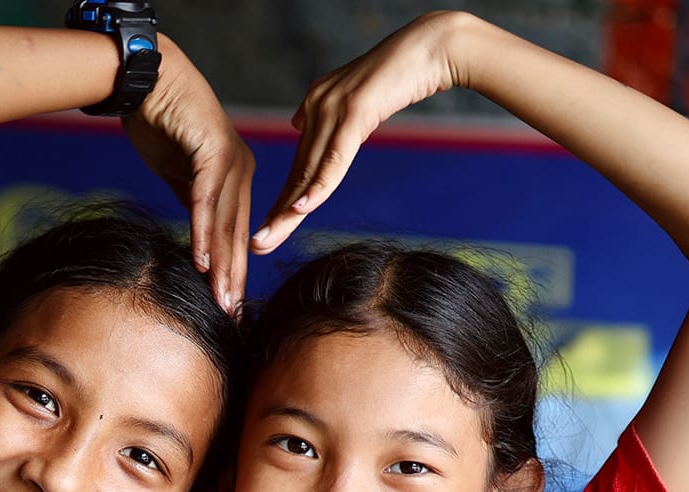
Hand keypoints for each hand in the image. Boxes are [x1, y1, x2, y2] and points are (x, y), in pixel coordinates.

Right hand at [123, 36, 253, 312]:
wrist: (145, 79)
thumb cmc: (159, 121)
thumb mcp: (177, 173)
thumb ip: (192, 202)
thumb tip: (199, 238)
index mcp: (234, 175)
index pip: (236, 229)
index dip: (233, 267)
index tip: (230, 302)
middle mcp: (239, 168)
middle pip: (237, 231)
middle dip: (234, 275)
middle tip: (231, 313)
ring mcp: (230, 159)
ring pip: (226, 220)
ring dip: (223, 262)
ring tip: (220, 297)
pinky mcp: (212, 150)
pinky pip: (206, 199)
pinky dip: (204, 230)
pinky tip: (202, 259)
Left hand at [254, 12, 466, 253]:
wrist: (432, 47)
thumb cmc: (403, 75)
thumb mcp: (359, 100)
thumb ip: (331, 117)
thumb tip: (300, 125)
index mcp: (315, 104)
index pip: (299, 164)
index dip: (284, 200)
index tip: (268, 230)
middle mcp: (316, 105)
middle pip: (296, 172)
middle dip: (276, 214)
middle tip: (255, 247)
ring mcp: (333, 108)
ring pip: (309, 171)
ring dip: (287, 211)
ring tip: (267, 239)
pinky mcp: (354, 111)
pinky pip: (334, 158)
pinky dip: (318, 186)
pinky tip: (301, 209)